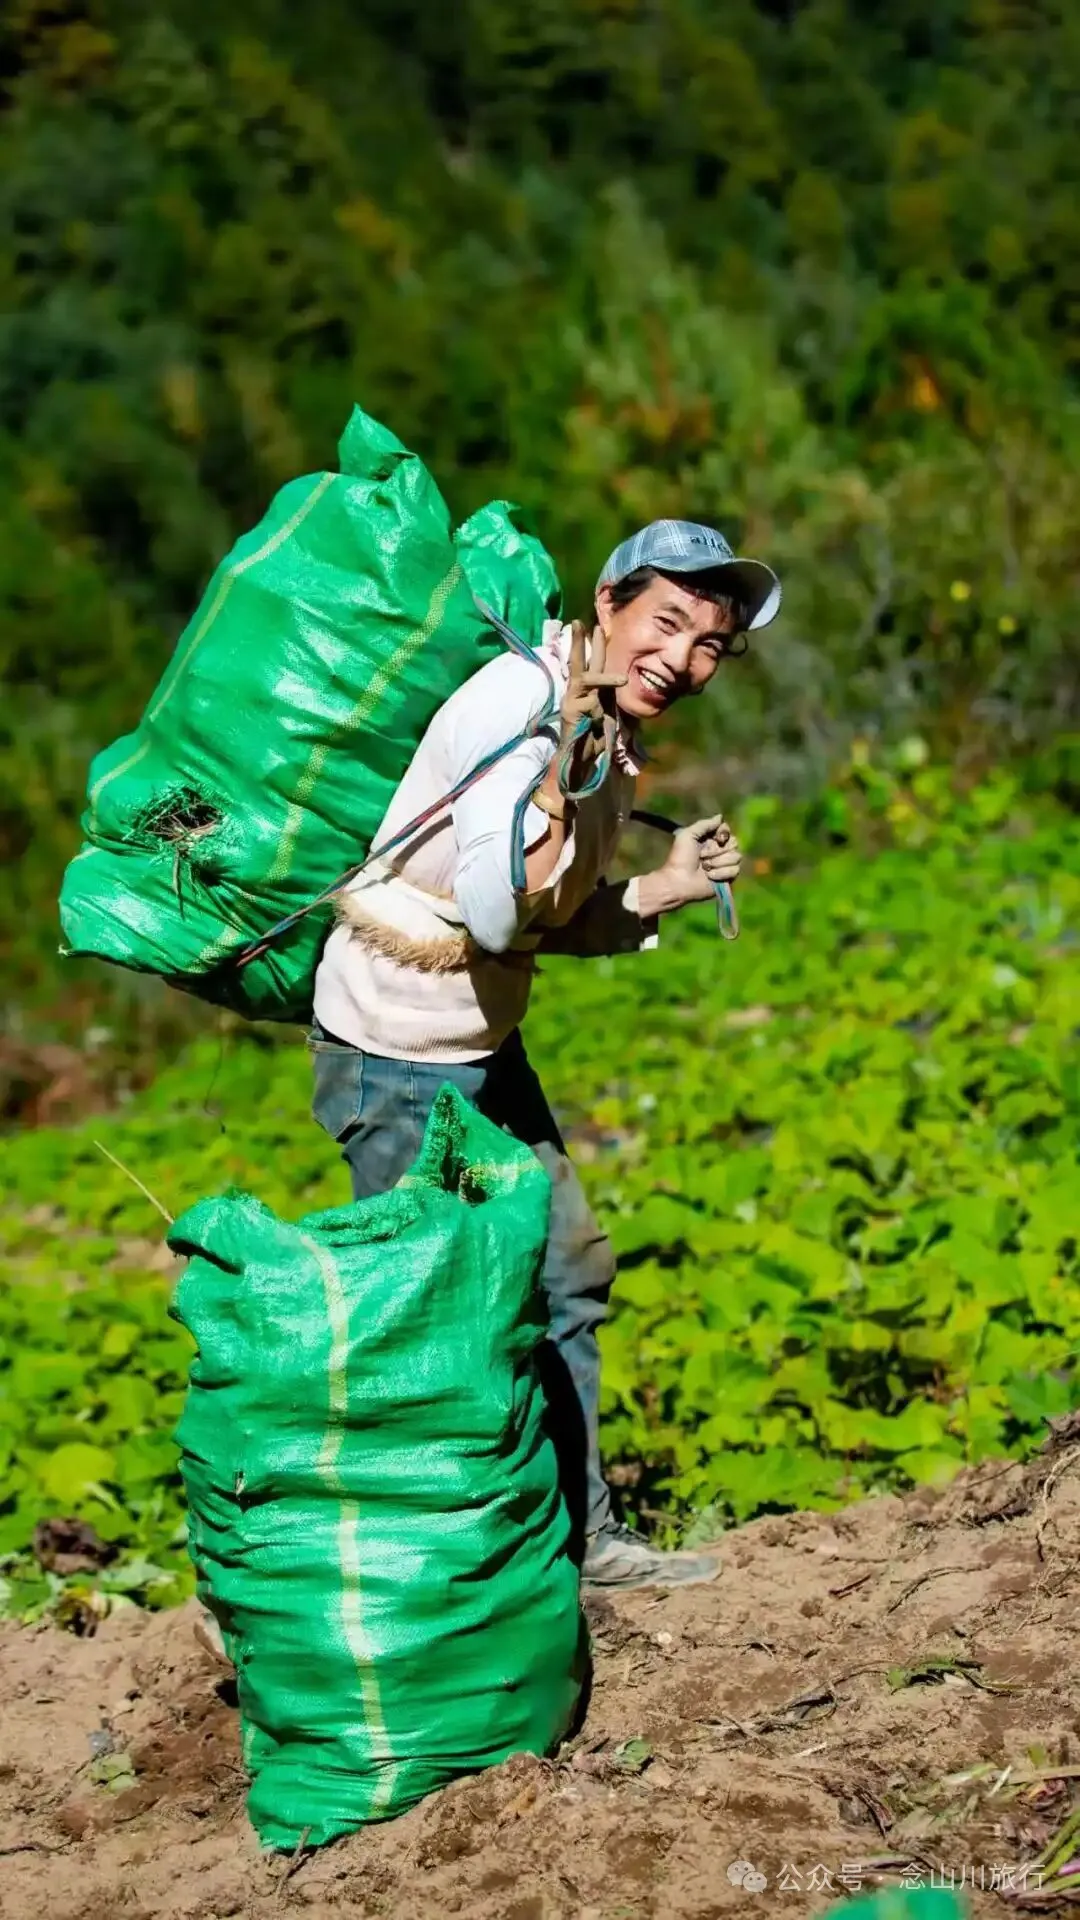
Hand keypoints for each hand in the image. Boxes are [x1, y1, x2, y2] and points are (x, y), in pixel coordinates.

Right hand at [558, 620, 626, 773]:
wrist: (580, 760)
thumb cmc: (594, 740)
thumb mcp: (607, 715)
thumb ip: (610, 701)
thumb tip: (621, 685)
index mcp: (588, 692)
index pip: (592, 665)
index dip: (595, 647)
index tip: (597, 629)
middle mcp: (577, 692)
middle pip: (580, 662)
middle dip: (581, 641)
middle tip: (580, 622)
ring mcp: (572, 699)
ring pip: (589, 677)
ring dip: (604, 672)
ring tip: (617, 670)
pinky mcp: (570, 708)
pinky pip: (591, 699)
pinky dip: (600, 703)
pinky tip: (600, 714)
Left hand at [637, 813, 741, 915]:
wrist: (679, 880)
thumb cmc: (680, 857)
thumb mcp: (688, 835)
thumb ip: (704, 824)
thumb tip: (720, 817)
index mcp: (710, 839)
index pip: (726, 830)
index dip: (723, 833)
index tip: (717, 838)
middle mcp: (720, 850)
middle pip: (734, 842)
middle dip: (716, 850)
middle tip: (702, 856)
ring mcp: (725, 864)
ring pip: (736, 857)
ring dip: (717, 862)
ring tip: (705, 867)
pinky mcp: (728, 878)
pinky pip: (735, 870)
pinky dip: (720, 873)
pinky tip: (709, 876)